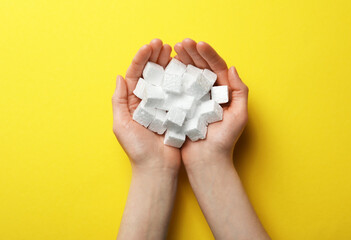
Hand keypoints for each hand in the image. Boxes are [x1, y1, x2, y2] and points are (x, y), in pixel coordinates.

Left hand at [112, 39, 180, 171]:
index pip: (136, 75)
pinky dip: (181, 79)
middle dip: (156, 57)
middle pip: (151, 74)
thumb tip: (119, 77)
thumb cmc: (138, 149)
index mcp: (133, 102)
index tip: (150, 46)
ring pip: (165, 80)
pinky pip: (178, 92)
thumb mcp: (121, 124)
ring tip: (174, 51)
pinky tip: (185, 68)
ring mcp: (163, 106)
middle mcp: (148, 101)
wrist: (158, 168)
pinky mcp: (176, 111)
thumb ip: (119, 101)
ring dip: (169, 64)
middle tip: (164, 44)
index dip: (141, 59)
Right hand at [174, 38, 248, 167]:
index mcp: (223, 93)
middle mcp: (209, 93)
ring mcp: (195, 99)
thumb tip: (232, 68)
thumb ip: (239, 92)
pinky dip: (173, 77)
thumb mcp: (238, 117)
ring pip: (188, 76)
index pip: (217, 68)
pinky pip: (178, 89)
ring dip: (182, 62)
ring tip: (174, 50)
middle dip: (192, 54)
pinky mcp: (182, 107)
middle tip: (182, 43)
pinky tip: (167, 67)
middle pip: (201, 68)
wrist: (206, 161)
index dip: (208, 55)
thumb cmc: (224, 141)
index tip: (198, 45)